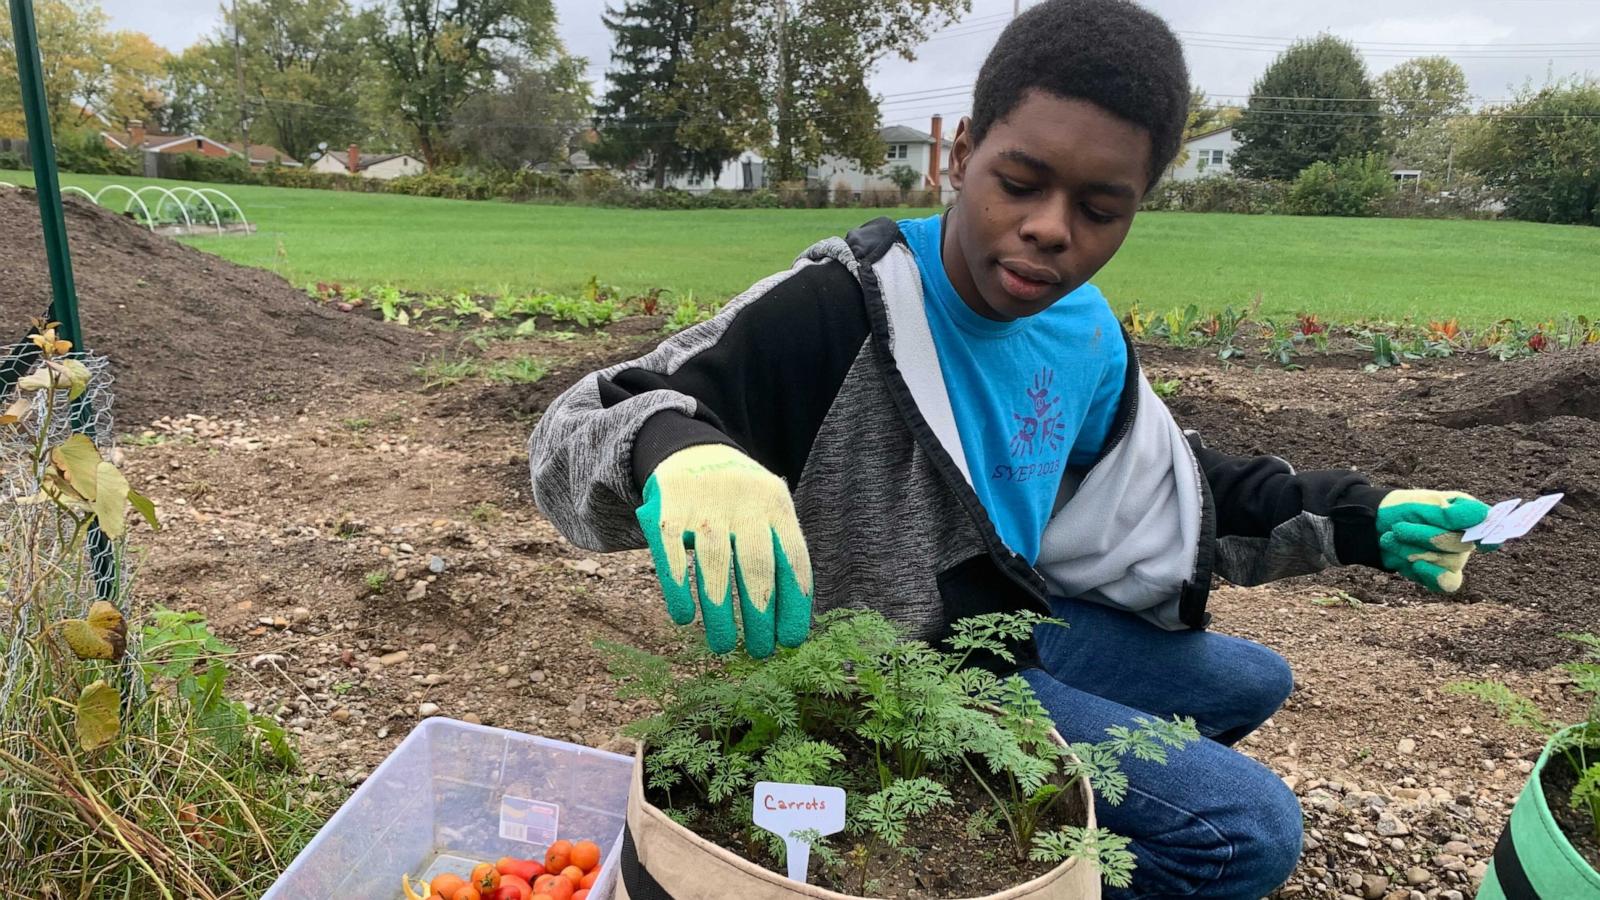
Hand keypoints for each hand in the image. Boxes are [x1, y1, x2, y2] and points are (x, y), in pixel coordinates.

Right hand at [634, 444, 812, 656]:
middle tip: (760, 651)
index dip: (794, 603)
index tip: (792, 640)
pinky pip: (672, 554)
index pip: (792, 559)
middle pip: (757, 566)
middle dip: (761, 615)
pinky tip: (685, 617)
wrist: (691, 450)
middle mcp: (744, 504)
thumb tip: (790, 617)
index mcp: (777, 506)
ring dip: (720, 612)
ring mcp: (705, 506)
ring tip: (723, 646)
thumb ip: (780, 549)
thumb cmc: (739, 498)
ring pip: (715, 565)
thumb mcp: (769, 508)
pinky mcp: (668, 511)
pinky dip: (678, 587)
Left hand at [1376, 490, 1494, 592]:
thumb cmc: (1408, 510)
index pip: (1493, 527)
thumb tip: (1483, 514)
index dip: (1491, 533)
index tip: (1484, 538)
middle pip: (1459, 544)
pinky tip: (1415, 565)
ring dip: (1414, 550)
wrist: (1379, 527)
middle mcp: (1469, 540)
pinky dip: (1430, 573)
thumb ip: (1452, 512)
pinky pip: (1448, 582)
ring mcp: (1457, 560)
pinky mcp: (1443, 577)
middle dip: (1423, 535)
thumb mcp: (1426, 504)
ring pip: (1447, 561)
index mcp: (1471, 516)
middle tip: (1399, 527)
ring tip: (1393, 538)